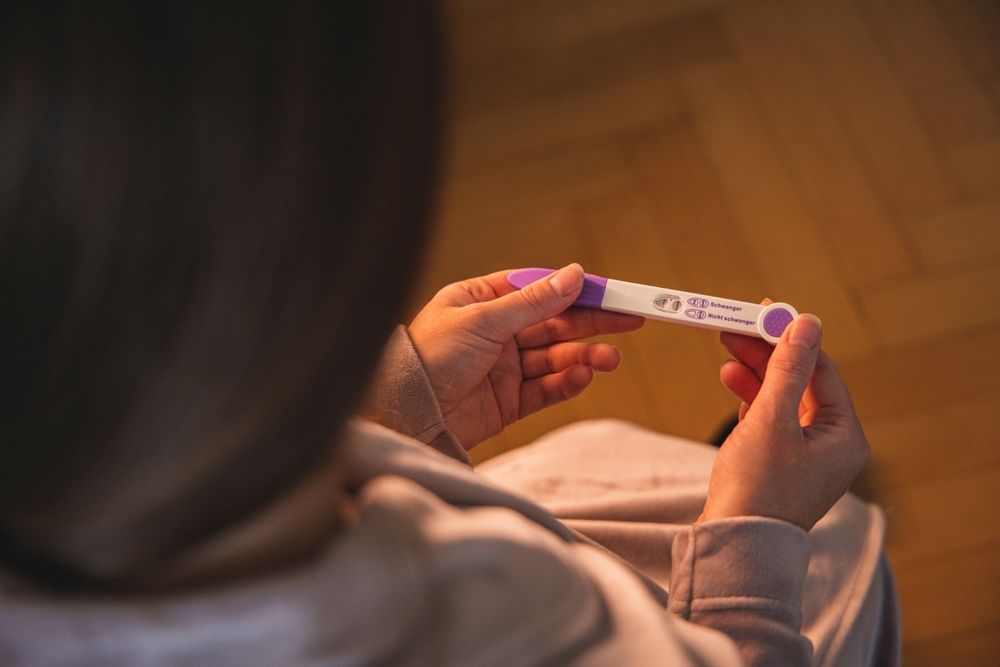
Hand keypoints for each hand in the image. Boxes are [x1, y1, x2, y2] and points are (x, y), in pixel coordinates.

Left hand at [408, 264, 643, 448]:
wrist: (407, 416)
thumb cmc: (429, 357)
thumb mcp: (483, 320)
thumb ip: (533, 302)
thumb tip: (574, 274)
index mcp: (482, 302)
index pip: (538, 289)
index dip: (575, 290)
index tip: (611, 290)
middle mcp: (494, 333)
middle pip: (554, 323)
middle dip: (592, 322)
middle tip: (632, 319)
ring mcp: (502, 368)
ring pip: (554, 358)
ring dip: (584, 357)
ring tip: (610, 359)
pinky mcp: (507, 402)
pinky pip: (545, 389)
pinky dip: (567, 383)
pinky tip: (584, 376)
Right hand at [699, 311, 869, 530]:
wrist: (733, 545)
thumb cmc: (756, 488)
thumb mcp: (771, 419)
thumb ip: (788, 368)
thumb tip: (807, 322)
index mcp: (844, 436)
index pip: (822, 370)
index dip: (791, 338)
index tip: (763, 312)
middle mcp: (832, 445)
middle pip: (801, 382)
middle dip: (767, 354)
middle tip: (735, 327)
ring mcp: (807, 456)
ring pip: (783, 398)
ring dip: (755, 373)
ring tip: (725, 352)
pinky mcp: (781, 464)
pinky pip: (771, 418)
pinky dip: (751, 398)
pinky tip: (731, 380)